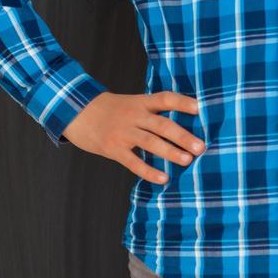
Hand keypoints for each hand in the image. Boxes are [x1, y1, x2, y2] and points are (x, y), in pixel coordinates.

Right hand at [62, 91, 204, 183]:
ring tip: (187, 161)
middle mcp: (134, 116)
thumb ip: (152, 112)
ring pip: (150, 142)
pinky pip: (133, 161)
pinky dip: (149, 171)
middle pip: (162, 124)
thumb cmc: (111, 110)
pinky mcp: (113, 148)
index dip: (182, 102)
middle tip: (201, 147)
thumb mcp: (132, 104)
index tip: (200, 109)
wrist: (76, 112)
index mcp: (141, 103)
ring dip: (170, 152)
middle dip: (182, 136)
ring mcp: (123, 132)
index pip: (165, 98)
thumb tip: (182, 126)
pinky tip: (163, 179)